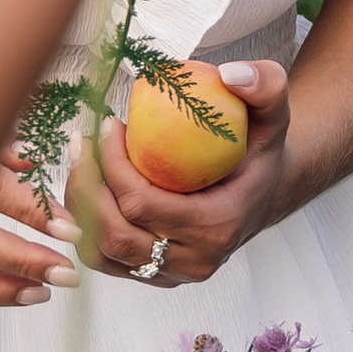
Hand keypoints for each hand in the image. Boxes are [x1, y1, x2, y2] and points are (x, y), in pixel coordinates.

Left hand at [73, 59, 292, 289]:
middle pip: (116, 235)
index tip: (109, 125)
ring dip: (79, 208)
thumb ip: (265, 85)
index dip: (112, 166)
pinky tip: (84, 188)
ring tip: (80, 163)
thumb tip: (230, 75)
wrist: (264, 192)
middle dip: (86, 187)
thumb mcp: (273, 114)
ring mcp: (172, 275)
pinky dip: (85, 227)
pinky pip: (105, 260)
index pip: (143, 205)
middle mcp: (194, 261)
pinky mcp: (155, 275)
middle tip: (83, 143)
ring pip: (103, 254)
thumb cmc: (259, 151)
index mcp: (218, 227)